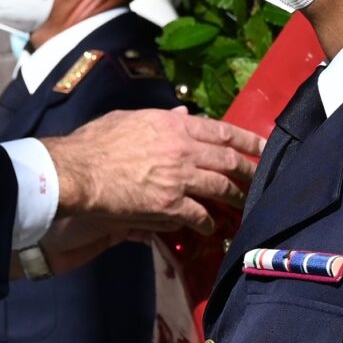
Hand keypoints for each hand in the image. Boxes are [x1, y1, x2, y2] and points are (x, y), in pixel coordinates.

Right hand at [49, 107, 260, 241]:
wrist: (79, 171)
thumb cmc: (96, 142)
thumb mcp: (130, 118)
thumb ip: (161, 118)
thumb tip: (183, 113)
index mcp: (174, 124)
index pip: (222, 131)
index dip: (247, 140)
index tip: (263, 146)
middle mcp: (184, 149)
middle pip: (229, 161)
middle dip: (251, 171)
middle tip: (263, 179)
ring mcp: (179, 178)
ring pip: (220, 188)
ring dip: (236, 198)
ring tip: (245, 205)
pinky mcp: (170, 205)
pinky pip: (199, 215)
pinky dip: (208, 223)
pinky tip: (210, 228)